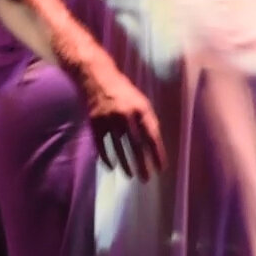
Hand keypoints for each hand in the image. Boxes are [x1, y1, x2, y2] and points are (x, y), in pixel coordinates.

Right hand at [74, 58, 165, 180]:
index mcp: (140, 109)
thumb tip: (155, 143)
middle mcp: (125, 114)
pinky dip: (105, 157)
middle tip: (146, 179)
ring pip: (118, 147)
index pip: (151, 136)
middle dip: (142, 163)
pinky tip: (111, 167)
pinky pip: (100, 144)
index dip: (157, 154)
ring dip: (125, 163)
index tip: (161, 169)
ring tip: (130, 175)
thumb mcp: (140, 101)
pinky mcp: (94, 121)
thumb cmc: (123, 91)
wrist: (96, 76)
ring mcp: (108, 118)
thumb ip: (148, 119)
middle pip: (135, 145)